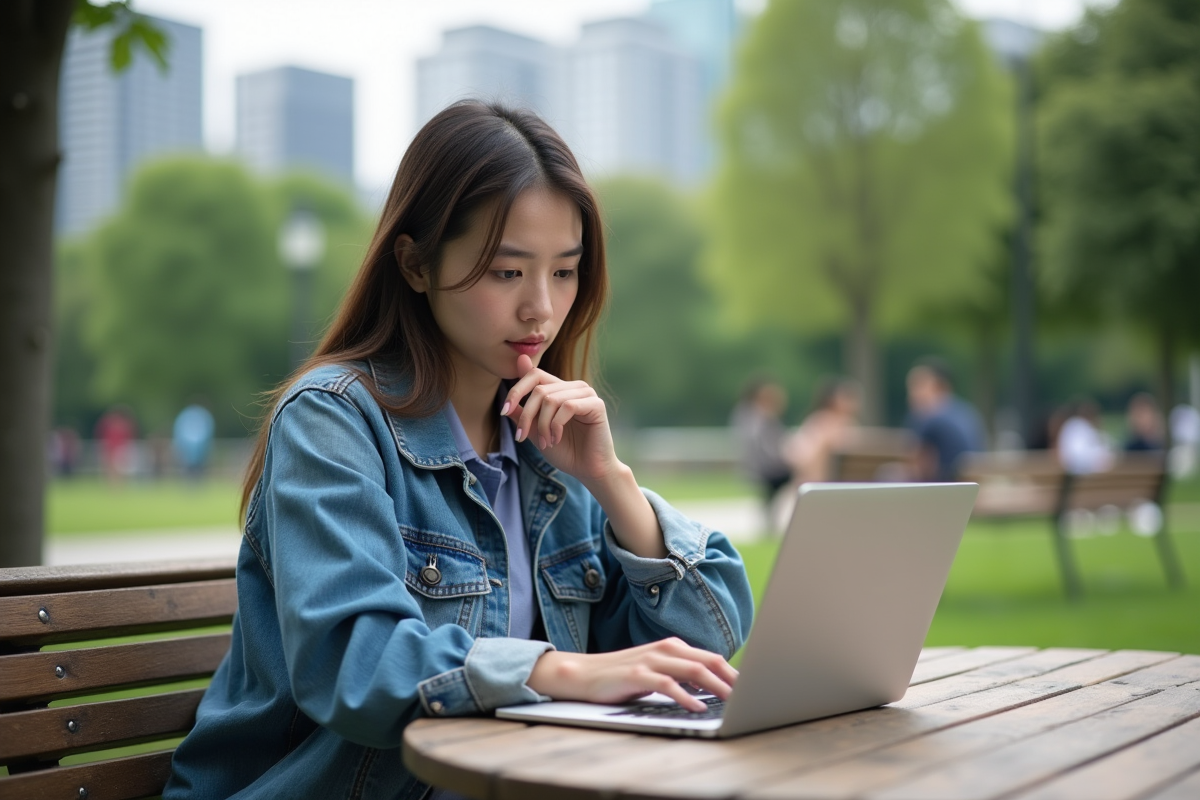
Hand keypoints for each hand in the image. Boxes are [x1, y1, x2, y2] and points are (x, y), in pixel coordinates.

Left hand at [502, 354, 618, 480]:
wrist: (588, 470)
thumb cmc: (565, 450)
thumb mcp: (535, 431)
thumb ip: (523, 411)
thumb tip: (507, 397)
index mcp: (560, 389)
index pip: (534, 374)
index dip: (516, 390)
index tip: (504, 411)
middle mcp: (573, 387)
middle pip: (539, 389)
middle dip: (526, 415)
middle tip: (522, 437)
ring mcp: (586, 394)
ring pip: (551, 399)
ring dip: (542, 425)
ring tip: (545, 443)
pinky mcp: (596, 404)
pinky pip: (568, 406)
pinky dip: (556, 425)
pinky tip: (556, 439)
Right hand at [526, 638, 737, 711]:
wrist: (584, 674)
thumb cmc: (622, 675)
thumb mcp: (656, 671)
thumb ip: (681, 674)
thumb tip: (711, 688)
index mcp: (673, 647)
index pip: (711, 657)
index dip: (733, 673)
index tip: (751, 688)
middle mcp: (665, 649)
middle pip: (708, 661)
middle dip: (732, 679)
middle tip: (751, 695)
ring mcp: (651, 660)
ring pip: (694, 670)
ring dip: (716, 687)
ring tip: (733, 701)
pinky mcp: (638, 674)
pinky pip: (668, 684)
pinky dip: (686, 696)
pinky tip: (697, 707)